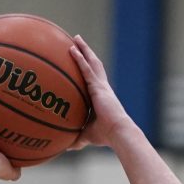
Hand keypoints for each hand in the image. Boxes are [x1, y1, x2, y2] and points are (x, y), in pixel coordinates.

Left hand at [68, 35, 132, 150]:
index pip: (93, 78)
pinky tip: (72, 49)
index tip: (80, 59)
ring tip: (75, 38)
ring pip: (91, 62)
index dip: (87, 67)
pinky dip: (80, 59)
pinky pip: (87, 69)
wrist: (117, 133)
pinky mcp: (99, 87)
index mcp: (101, 96)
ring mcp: (101, 86)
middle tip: (77, 41)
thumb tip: (66, 146)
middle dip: (86, 52)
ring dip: (83, 49)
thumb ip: (76, 138)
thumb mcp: (87, 136)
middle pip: (93, 65)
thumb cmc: (105, 136)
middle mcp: (102, 88)